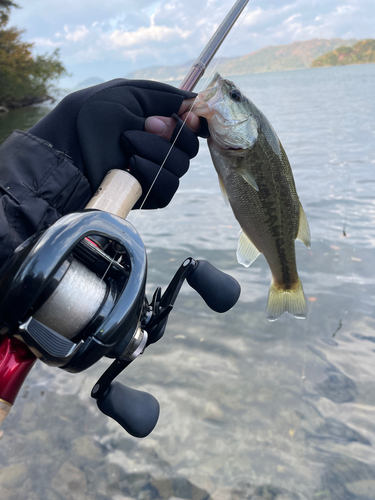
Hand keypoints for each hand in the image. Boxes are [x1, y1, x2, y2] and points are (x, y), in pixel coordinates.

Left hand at [29, 79, 201, 208]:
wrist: (70, 145)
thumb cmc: (94, 115)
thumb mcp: (132, 95)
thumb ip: (166, 97)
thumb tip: (196, 102)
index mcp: (159, 125)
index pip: (192, 129)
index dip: (194, 123)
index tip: (187, 116)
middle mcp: (160, 149)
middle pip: (190, 148)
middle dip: (173, 133)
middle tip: (147, 123)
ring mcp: (154, 172)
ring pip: (180, 167)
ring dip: (156, 150)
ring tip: (127, 141)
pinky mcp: (147, 194)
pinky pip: (167, 188)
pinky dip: (153, 174)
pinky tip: (132, 164)